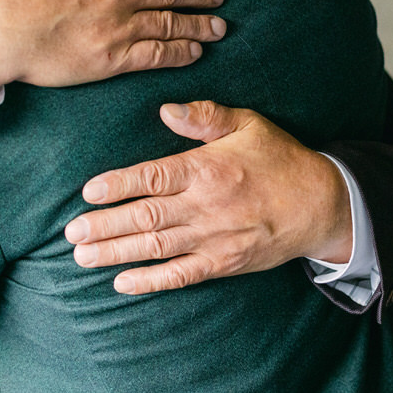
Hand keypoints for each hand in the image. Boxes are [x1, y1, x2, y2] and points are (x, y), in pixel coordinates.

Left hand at [64, 100, 353, 293]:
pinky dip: (150, 281)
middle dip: (104, 225)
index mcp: (208, 168)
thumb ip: (205, 116)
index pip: (152, 177)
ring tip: (82, 256)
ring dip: (116, 253)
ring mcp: (214, 238)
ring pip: (156, 247)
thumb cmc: (280, 159)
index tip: (87, 192)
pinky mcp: (224, 263)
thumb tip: (165, 110)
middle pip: (145, 216)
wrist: (322, 204)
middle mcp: (206, 206)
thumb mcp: (248, 124)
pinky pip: (181, 275)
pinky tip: (121, 282)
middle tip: (71, 232)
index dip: (117, 185)